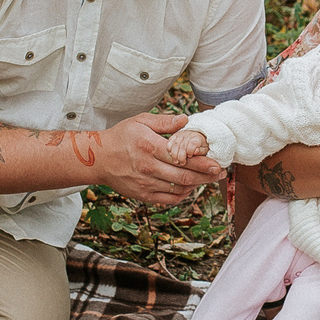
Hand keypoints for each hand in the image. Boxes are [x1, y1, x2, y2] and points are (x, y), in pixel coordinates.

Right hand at [100, 113, 225, 205]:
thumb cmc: (121, 137)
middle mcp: (148, 167)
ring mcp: (145, 183)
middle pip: (184, 176)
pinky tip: (189, 187)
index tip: (217, 163)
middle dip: (206, 176)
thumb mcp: (140, 121)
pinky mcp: (143, 195)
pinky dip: (182, 195)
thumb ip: (164, 121)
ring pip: (178, 189)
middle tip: (221, 173)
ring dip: (196, 185)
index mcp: (149, 146)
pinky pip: (168, 199)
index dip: (203, 162)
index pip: (182, 157)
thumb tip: (186, 120)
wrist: (98, 159)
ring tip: (208, 179)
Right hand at [165, 129, 211, 166]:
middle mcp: (188, 135)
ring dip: (174, 154)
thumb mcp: (205, 149)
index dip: (190, 150)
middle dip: (181, 156)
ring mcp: (181, 135)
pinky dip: (169, 148)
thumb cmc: (201, 146)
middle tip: (182, 163)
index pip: (192, 143)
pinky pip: (170, 141)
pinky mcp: (175, 136)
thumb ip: (201, 151)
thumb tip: (195, 151)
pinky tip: (170, 154)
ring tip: (176, 162)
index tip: (190, 156)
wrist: (197, 136)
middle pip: (183, 145)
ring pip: (175, 144)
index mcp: (197, 138)